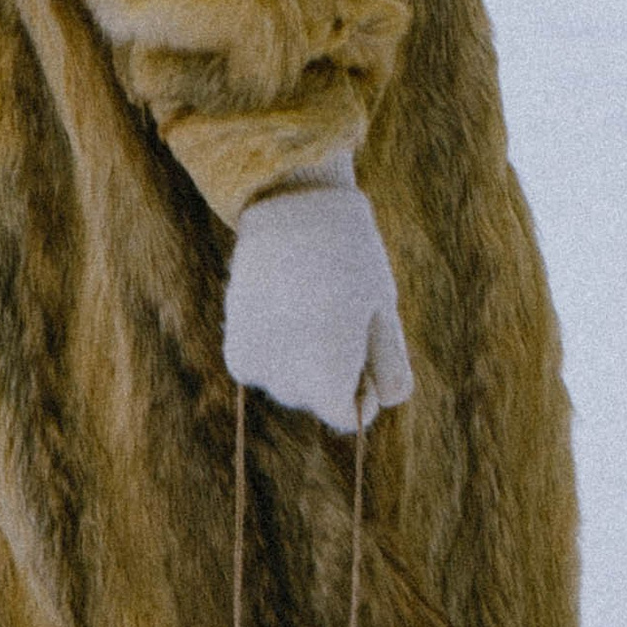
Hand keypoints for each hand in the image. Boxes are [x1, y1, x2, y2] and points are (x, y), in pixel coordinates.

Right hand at [224, 166, 412, 431]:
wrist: (292, 209)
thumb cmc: (352, 258)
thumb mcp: (383, 309)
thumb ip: (390, 364)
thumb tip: (387, 400)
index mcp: (329, 377)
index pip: (348, 417)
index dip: (363, 389)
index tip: (364, 346)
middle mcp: (287, 382)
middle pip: (316, 398)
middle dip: (331, 370)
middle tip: (336, 310)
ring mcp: (257, 365)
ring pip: (287, 383)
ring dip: (300, 359)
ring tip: (308, 303)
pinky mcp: (236, 349)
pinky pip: (261, 367)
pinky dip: (274, 348)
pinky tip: (282, 308)